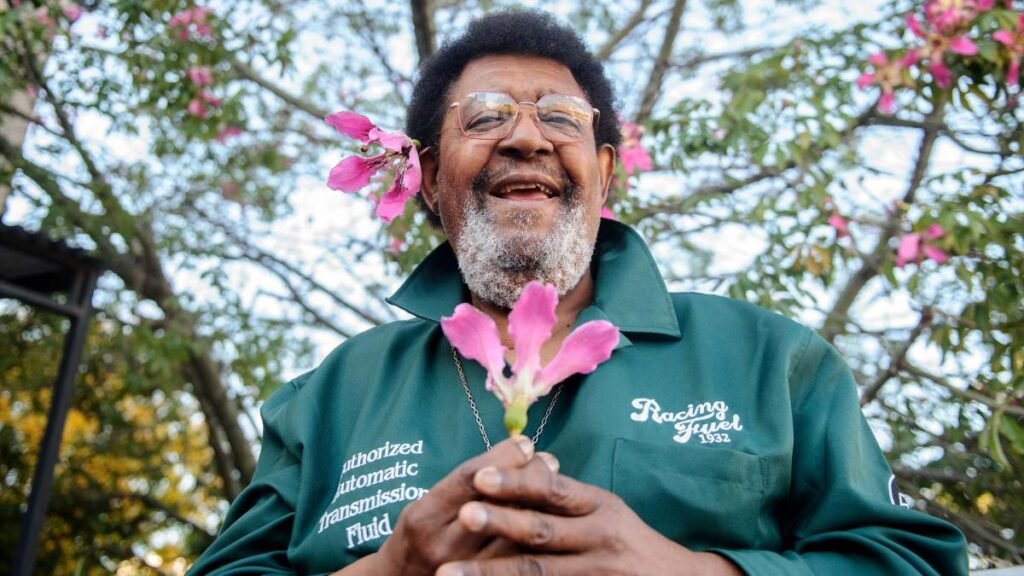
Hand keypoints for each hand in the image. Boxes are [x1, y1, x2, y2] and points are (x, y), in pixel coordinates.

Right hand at [363, 435, 536, 575]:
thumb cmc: (420, 536)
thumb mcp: (427, 505)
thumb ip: (464, 483)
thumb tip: (518, 451)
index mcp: (424, 517)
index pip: (466, 480)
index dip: (500, 458)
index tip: (525, 443)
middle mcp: (443, 545)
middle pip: (494, 506)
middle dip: (526, 478)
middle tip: (549, 460)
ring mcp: (464, 568)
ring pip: (513, 534)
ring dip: (539, 504)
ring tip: (557, 483)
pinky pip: (516, 556)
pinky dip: (535, 533)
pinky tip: (550, 515)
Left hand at [435, 455, 743, 575]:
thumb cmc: (627, 539)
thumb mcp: (604, 509)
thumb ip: (564, 496)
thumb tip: (517, 468)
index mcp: (599, 506)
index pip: (552, 489)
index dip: (515, 482)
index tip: (478, 476)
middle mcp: (599, 537)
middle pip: (542, 530)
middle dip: (500, 522)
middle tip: (463, 515)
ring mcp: (595, 573)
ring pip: (537, 572)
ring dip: (491, 572)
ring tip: (450, 573)